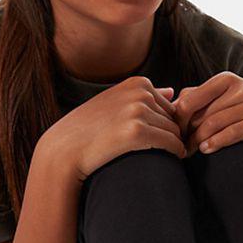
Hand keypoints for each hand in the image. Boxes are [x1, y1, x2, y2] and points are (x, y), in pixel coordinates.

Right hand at [44, 77, 182, 181]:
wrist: (66, 148)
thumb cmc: (91, 129)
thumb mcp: (116, 103)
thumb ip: (144, 96)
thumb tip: (172, 90)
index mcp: (138, 83)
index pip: (171, 106)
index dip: (166, 125)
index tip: (156, 140)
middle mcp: (140, 93)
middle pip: (175, 118)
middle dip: (172, 136)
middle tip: (162, 152)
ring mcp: (138, 110)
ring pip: (175, 132)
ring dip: (175, 146)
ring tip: (164, 157)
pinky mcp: (137, 131)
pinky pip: (172, 143)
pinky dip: (176, 153)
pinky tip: (171, 160)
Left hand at [170, 71, 242, 164]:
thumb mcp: (227, 101)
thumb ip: (201, 98)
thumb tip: (172, 102)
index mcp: (226, 80)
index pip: (190, 100)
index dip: (177, 120)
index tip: (173, 136)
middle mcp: (242, 87)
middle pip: (203, 115)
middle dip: (188, 134)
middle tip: (180, 150)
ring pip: (218, 122)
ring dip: (200, 140)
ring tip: (191, 152)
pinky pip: (237, 130)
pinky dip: (219, 141)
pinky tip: (207, 150)